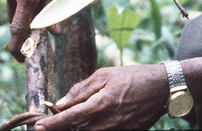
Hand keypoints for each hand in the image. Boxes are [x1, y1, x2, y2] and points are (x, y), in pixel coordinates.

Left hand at [35, 65, 169, 130]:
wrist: (162, 88)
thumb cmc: (132, 76)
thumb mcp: (104, 75)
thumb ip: (81, 90)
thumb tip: (61, 102)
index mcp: (100, 104)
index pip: (70, 118)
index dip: (53, 124)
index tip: (39, 127)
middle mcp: (108, 122)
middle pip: (78, 130)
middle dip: (62, 128)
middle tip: (49, 123)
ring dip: (77, 128)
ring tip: (68, 121)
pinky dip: (93, 128)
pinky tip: (90, 121)